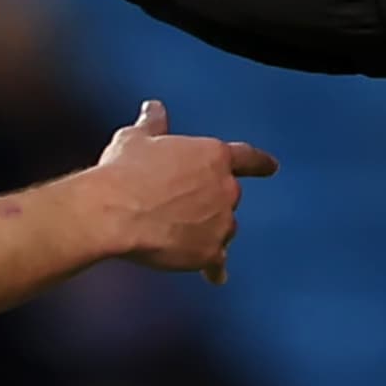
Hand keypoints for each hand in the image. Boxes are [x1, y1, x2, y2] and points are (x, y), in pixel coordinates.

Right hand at [96, 100, 277, 284]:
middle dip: (210, 203)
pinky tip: (214, 277)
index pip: (247, 158)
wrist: (113, 212)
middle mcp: (225, 189)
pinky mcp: (209, 252)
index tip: (272, 167)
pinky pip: (217, 263)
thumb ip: (153, 124)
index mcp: (213, 156)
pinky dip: (215, 269)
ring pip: (223, 230)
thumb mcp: (137, 139)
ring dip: (210, 232)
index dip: (260, 162)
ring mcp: (221, 223)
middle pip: (227, 198)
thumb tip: (154, 108)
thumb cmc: (124, 171)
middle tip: (177, 207)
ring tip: (179, 235)